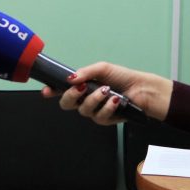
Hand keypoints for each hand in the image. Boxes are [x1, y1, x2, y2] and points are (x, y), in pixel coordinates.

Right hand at [40, 62, 172, 123]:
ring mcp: (95, 110)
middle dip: (70, 96)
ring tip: (107, 91)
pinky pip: (99, 117)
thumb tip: (69, 79)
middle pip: (66, 104)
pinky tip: (115, 100)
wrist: (143, 89)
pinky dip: (107, 107)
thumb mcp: (102, 69)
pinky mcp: (106, 120)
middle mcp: (85, 99)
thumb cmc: (123, 77)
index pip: (62, 90)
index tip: (46, 91)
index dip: (51, 91)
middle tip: (80, 88)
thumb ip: (84, 73)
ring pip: (84, 110)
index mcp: (82, 86)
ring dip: (95, 99)